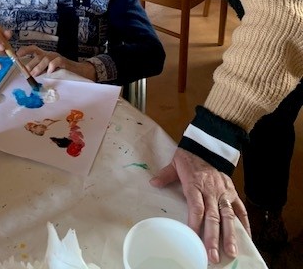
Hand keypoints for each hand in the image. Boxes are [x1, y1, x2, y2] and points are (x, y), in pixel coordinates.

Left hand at [17, 45, 96, 80]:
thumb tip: (26, 76)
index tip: (17, 54)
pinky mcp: (64, 61)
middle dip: (31, 63)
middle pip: (38, 55)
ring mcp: (56, 57)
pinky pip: (56, 62)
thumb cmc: (60, 72)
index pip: (33, 49)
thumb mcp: (46, 71)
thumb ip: (38, 72)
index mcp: (43, 56)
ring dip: (39, 66)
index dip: (25, 50)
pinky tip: (50, 72)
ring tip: (34, 74)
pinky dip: (51, 66)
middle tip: (26, 72)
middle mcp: (49, 54)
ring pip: (45, 58)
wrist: (77, 72)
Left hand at [150, 148, 250, 263]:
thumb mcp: (175, 163)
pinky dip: (244, 224)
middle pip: (213, 216)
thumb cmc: (190, 156)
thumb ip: (165, 175)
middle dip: (213, 237)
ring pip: (228, 216)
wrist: (208, 144)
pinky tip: (247, 238)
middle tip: (212, 255)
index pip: (196, 207)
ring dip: (230, 235)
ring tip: (231, 252)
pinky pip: (240, 209)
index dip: (195, 223)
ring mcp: (224, 192)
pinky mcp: (232, 192)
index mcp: (195, 184)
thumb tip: (153, 183)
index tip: (193, 238)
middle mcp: (211, 190)